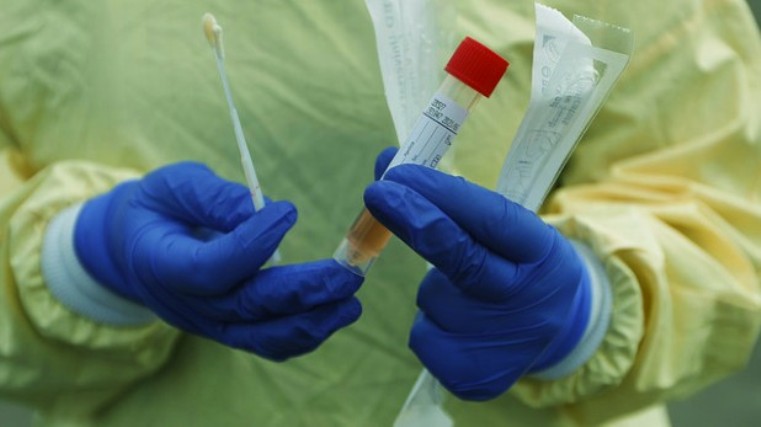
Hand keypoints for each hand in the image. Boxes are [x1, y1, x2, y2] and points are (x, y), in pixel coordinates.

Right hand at [74, 162, 362, 360]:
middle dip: (304, 292)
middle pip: (249, 308)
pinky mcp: (229, 331)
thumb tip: (260, 211)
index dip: (250, 244)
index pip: (211, 269)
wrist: (134, 250)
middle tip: (347, 274)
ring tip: (351, 301)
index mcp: (163, 265)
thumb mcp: (172, 186)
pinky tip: (334, 313)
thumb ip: (211, 197)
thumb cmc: (158, 209)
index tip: (288, 212)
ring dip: (313, 322)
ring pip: (264, 337)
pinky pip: (268, 342)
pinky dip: (304, 333)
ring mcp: (209, 324)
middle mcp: (187, 305)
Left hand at [364, 160, 590, 399]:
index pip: (492, 219)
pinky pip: (424, 335)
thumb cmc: (518, 265)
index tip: (400, 172)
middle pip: (463, 261)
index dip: (443, 195)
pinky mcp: (473, 378)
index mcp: (543, 254)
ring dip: (436, 288)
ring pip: (432, 298)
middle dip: (414, 221)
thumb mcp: (506, 228)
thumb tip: (388, 170)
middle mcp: (528, 302)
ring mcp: (501, 345)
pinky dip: (432, 322)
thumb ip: (453, 200)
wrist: (557, 331)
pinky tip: (462, 325)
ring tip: (471, 296)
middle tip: (378, 193)